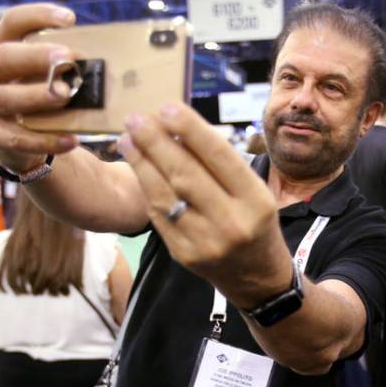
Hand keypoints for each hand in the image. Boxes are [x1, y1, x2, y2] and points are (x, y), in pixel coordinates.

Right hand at [0, 3, 80, 172]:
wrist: (11, 132)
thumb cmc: (33, 89)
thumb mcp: (39, 70)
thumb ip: (59, 62)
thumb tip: (101, 61)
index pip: (12, 22)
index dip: (38, 16)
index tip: (70, 19)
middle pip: (5, 58)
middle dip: (37, 57)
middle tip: (67, 58)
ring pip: (7, 98)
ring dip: (38, 95)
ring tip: (66, 94)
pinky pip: (19, 138)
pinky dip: (46, 140)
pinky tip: (71, 140)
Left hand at [119, 103, 293, 308]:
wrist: (258, 278)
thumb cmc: (256, 223)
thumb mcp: (254, 191)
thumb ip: (221, 165)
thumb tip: (177, 128)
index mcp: (256, 200)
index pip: (218, 157)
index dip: (190, 129)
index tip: (166, 107)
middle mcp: (232, 222)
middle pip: (185, 174)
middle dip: (156, 142)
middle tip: (135, 118)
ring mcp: (205, 242)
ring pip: (165, 195)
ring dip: (141, 163)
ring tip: (127, 138)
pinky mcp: (184, 255)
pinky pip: (159, 216)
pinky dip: (146, 188)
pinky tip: (137, 166)